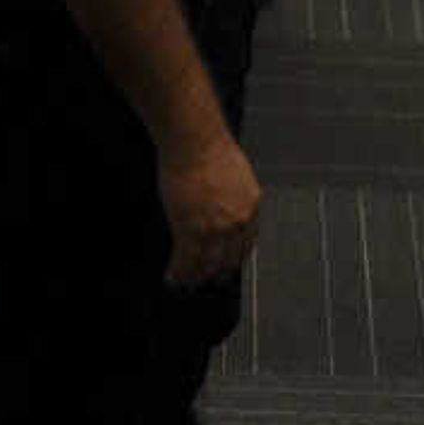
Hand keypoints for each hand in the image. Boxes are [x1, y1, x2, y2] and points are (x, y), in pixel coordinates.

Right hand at [158, 130, 262, 285]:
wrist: (195, 142)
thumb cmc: (211, 147)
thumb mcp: (236, 174)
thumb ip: (234, 195)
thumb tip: (223, 205)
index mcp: (251, 206)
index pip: (246, 243)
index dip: (235, 258)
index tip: (228, 265)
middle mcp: (237, 222)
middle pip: (228, 259)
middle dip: (217, 273)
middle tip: (208, 279)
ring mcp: (214, 229)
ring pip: (205, 265)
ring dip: (195, 277)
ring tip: (187, 282)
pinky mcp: (190, 230)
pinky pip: (185, 261)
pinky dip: (178, 273)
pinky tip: (172, 277)